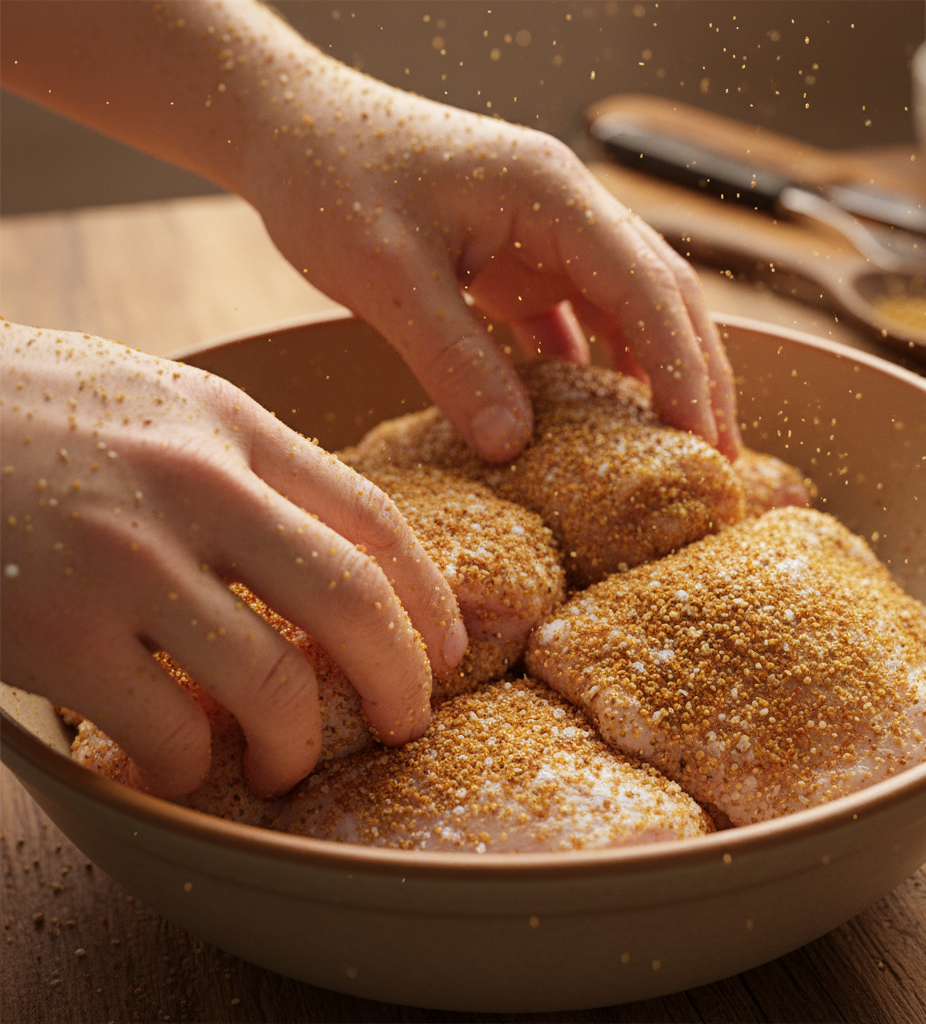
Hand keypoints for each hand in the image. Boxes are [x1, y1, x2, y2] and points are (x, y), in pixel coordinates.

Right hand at [0, 322, 466, 797]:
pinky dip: (189, 765)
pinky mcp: (51, 629)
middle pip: (351, 601)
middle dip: (403, 681)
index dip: (431, 595)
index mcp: (231, 426)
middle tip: (409, 726)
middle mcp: (196, 486)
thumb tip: (326, 547)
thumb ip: (241, 463)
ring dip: (296, 745)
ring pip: (271, 681)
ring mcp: (124, 558)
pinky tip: (181, 764)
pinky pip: (165, 729)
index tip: (451, 646)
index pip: (375, 518)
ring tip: (287, 764)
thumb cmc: (26, 412)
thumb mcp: (154, 403)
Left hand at [1, 0, 740, 463]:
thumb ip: (454, 359)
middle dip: (695, 376)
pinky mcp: (516, 260)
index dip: (682, 368)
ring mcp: (545, 234)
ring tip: (676, 449)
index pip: (646, 287)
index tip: (701, 443)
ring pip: (628, 309)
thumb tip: (512, 445)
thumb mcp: (387, 276)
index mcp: (552, 194)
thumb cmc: (332, 179)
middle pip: (661, 296)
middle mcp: (566, 209)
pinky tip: (599, 419)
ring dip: (656, 375)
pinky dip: (596, 369)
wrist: (290, 128)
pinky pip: (576, 319)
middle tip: (716, 460)